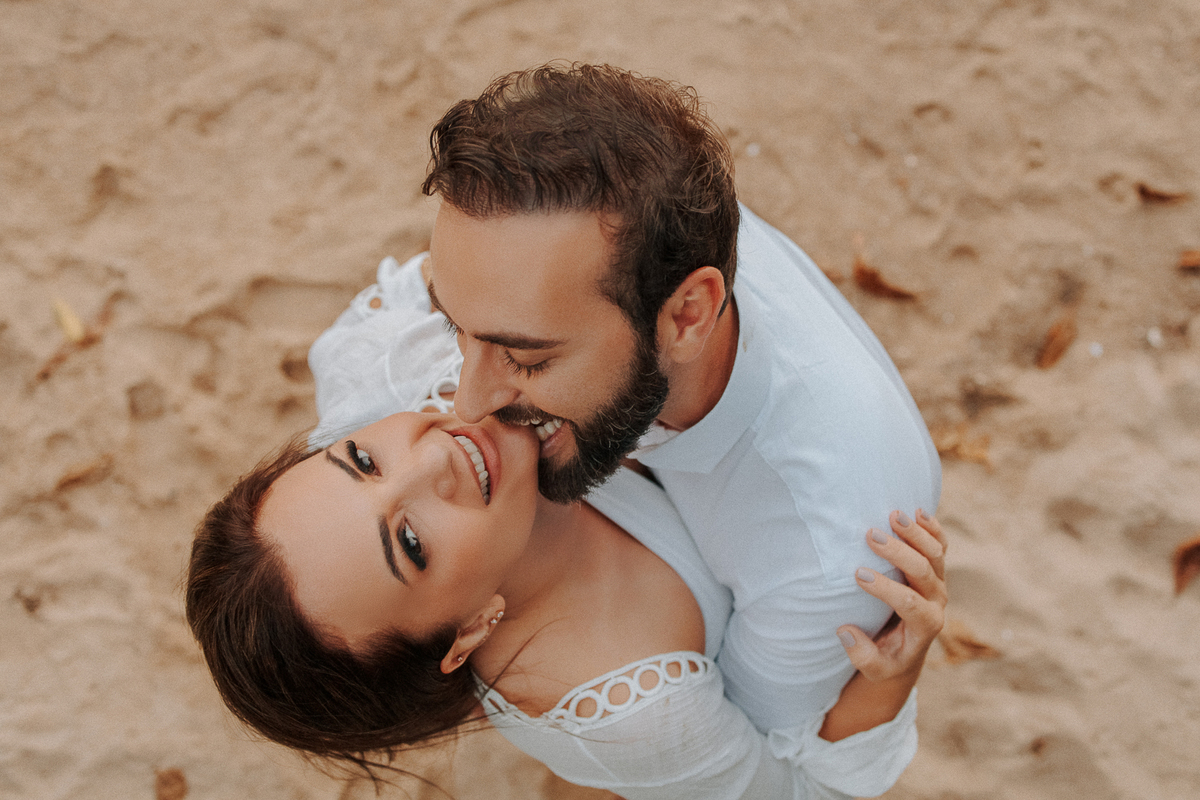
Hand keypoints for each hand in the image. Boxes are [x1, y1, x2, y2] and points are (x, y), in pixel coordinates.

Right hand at [838, 509, 946, 681]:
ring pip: (935, 553)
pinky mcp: (936, 569)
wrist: (907, 648)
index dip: (886, 589)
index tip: (858, 575)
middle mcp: (937, 601)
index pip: (910, 603)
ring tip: (892, 515)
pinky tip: (916, 511)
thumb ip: (862, 656)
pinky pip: (940, 544)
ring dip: (915, 533)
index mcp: (926, 626)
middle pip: (924, 572)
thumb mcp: (874, 668)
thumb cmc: (887, 657)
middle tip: (871, 536)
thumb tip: (846, 631)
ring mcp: (939, 582)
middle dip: (899, 553)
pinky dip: (931, 527)